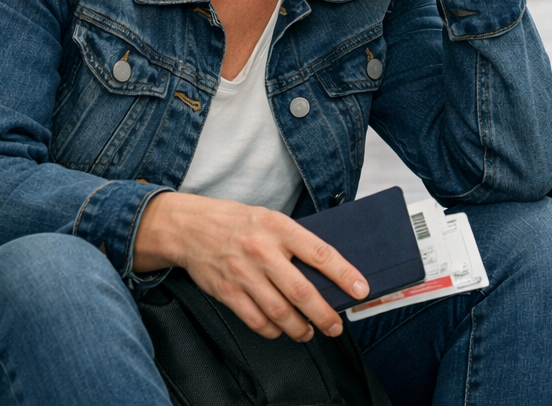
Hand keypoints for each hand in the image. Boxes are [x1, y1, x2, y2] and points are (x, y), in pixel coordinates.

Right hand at [133, 191, 368, 340]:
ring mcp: (243, 273)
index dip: (344, 274)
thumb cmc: (238, 222)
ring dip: (299, 328)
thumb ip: (295, 241)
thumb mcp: (270, 219)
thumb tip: (328, 269)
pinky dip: (272, 330)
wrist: (190, 227)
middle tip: (335, 326)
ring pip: (279, 312)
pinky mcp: (227, 291)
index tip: (361, 289)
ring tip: (309, 332)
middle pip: (301, 292)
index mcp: (279, 228)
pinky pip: (256, 320)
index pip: (320, 253)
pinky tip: (281, 330)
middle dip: (324, 314)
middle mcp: (262, 251)